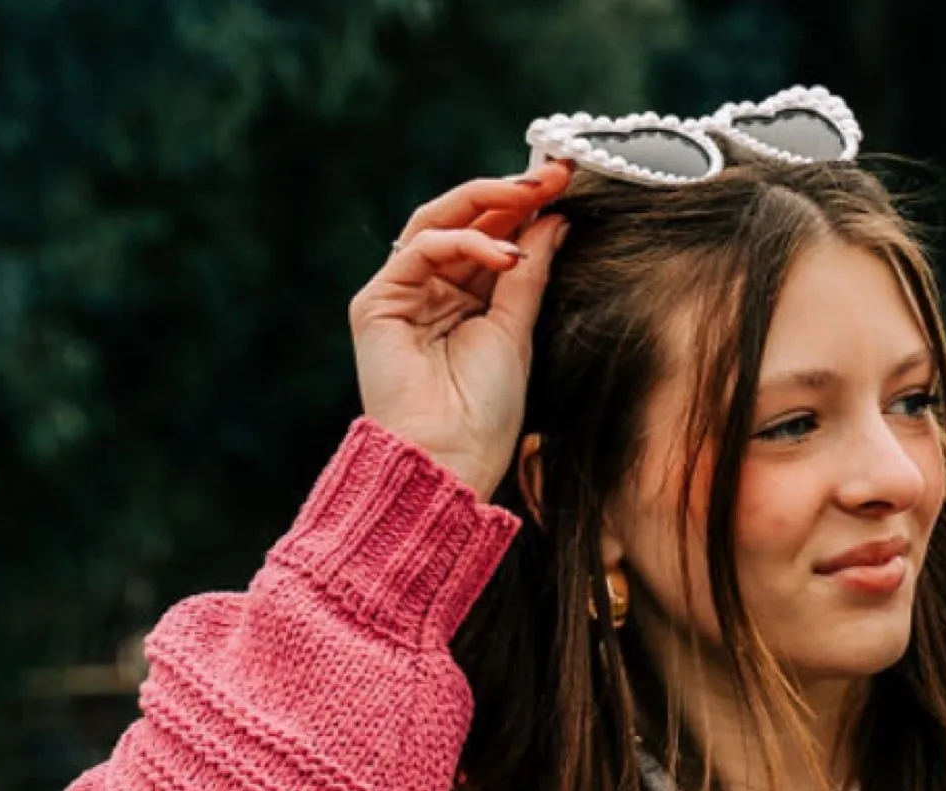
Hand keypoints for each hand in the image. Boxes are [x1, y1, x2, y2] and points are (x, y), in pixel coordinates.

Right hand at [347, 156, 573, 499]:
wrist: (450, 461)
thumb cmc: (484, 415)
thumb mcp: (518, 332)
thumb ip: (530, 274)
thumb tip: (554, 219)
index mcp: (465, 300)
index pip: (491, 235)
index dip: (525, 205)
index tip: (568, 181)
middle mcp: (430, 290)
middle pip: (464, 220)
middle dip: (510, 193)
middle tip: (555, 173)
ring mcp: (401, 293)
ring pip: (439, 223)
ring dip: (489, 204)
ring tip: (535, 195)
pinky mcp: (377, 302)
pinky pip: (421, 250)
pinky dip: (464, 243)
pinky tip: (506, 256)